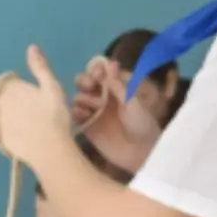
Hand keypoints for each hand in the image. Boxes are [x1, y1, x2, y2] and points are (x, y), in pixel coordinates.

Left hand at [0, 46, 72, 167]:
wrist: (49, 150)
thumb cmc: (54, 115)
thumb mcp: (51, 87)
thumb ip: (39, 67)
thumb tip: (31, 47)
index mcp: (8, 87)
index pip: (8, 81)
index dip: (21, 86)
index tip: (34, 96)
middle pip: (3, 97)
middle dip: (15, 100)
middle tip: (35, 110)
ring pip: (1, 112)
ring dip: (11, 114)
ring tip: (31, 123)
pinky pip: (1, 128)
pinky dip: (9, 128)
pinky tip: (25, 134)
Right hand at [73, 56, 160, 173]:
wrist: (139, 153)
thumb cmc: (142, 125)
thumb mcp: (133, 102)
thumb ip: (118, 85)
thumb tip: (110, 63)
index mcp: (117, 88)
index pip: (101, 72)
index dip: (96, 70)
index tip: (97, 74)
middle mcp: (103, 97)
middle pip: (85, 82)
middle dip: (85, 81)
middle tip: (90, 86)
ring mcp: (93, 112)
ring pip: (78, 97)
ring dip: (83, 98)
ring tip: (92, 108)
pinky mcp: (86, 126)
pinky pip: (75, 115)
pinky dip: (76, 112)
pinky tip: (83, 115)